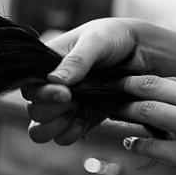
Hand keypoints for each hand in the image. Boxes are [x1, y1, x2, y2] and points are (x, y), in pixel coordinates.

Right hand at [23, 19, 151, 144]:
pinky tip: (85, 121)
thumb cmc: (116, 37)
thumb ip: (77, 60)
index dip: (42, 95)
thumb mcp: (97, 40)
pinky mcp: (81, 118)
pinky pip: (63, 137)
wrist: (145, 52)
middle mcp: (51, 86)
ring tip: (75, 114)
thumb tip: (54, 81)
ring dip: (55, 127)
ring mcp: (66, 105)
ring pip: (41, 129)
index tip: (65, 94)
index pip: (30, 88)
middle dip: (51, 111)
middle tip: (73, 100)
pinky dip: (70, 134)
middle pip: (34, 111)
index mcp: (47, 65)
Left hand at [117, 75, 175, 174]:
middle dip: (124, 87)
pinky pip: (151, 146)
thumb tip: (174, 105)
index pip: (171, 79)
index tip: (124, 82)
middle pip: (152, 87)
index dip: (144, 81)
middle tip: (103, 89)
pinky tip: (129, 143)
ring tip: (109, 113)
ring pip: (146, 112)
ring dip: (123, 112)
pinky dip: (135, 143)